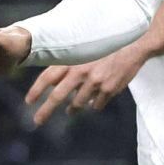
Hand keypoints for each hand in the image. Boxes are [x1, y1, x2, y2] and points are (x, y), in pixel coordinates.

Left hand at [24, 45, 146, 125]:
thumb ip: (70, 61)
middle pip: (58, 95)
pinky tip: (93, 101)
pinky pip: (96, 104)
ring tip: (70, 111)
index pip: (48, 76)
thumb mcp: (85, 47)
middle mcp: (81, 71)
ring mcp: (95, 82)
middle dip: (45, 111)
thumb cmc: (107, 44)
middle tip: (37, 121)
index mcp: (73, 59)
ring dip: (72, 109)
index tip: (28, 102)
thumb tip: (54, 79)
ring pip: (77, 103)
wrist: (135, 43)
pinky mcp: (109, 89)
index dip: (36, 90)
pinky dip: (93, 104)